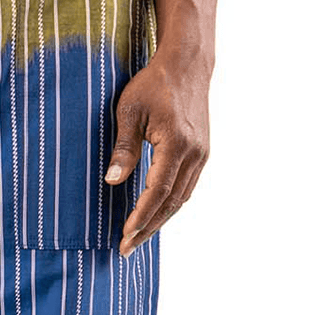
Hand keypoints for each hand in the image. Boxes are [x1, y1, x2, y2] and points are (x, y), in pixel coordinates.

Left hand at [104, 47, 212, 257]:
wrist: (187, 65)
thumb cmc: (153, 84)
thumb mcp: (129, 112)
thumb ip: (123, 149)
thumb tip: (112, 182)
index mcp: (177, 144)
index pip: (157, 191)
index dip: (141, 216)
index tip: (124, 235)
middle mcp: (195, 154)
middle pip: (171, 203)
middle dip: (147, 228)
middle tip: (126, 249)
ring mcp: (202, 155)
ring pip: (180, 199)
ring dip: (158, 221)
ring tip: (136, 239)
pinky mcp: (202, 154)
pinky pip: (185, 188)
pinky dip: (169, 206)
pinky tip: (153, 216)